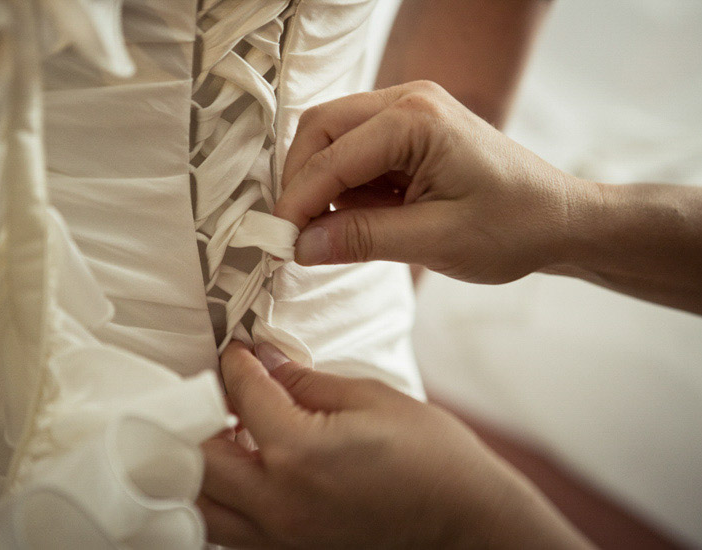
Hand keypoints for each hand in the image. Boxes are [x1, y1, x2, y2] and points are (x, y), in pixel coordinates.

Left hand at [199, 341, 589, 548]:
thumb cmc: (432, 459)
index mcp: (299, 454)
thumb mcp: (371, 400)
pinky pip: (229, 533)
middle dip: (197, 419)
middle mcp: (278, 504)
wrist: (468, 525)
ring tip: (223, 436)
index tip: (235, 351)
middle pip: (197, 460)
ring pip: (202, 508)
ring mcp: (280, 540)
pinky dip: (222, 502)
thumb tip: (264, 361)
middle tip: (216, 393)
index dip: (234, 364)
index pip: (240, 396)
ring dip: (201, 467)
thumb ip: (305, 382)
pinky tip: (245, 475)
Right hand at [273, 81, 593, 283]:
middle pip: (320, 130)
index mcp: (417, 119)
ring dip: (320, 186)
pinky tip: (358, 218)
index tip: (278, 245)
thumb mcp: (436, 241)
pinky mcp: (408, 132)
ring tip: (331, 233)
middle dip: (300, 184)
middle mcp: (408, 101)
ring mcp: (408, 112)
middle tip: (293, 236)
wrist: (559, 220)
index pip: (332, 157)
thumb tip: (301, 247)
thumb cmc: (514, 227)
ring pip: (332, 138)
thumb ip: (363, 239)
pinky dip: (343, 187)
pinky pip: (354, 152)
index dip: (297, 203)